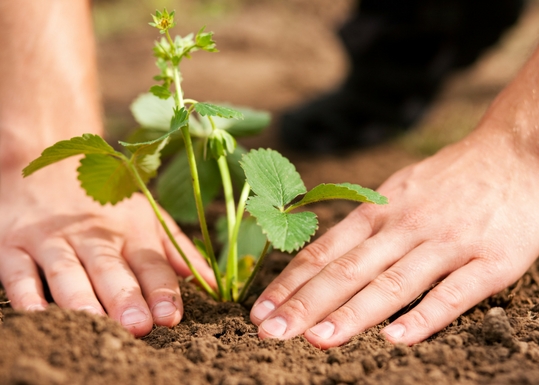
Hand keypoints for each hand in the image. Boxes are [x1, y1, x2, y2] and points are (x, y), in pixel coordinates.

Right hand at [0, 159, 214, 336]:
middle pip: (111, 268)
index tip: (172, 316)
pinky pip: (18, 271)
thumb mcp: (148, 216)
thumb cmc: (108, 201)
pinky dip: (25, 292)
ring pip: (67, 270)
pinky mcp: (14, 244)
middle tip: (139, 326)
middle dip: (126, 297)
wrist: (51, 161)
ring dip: (82, 298)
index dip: (162, 290)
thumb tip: (211, 282)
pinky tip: (35, 313)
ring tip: (96, 323)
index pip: (150, 263)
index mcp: (131, 230)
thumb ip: (177, 250)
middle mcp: (94, 234)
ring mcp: (53, 238)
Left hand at [250, 123, 538, 346]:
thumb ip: (364, 226)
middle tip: (270, 333)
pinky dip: (424, 317)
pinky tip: (396, 339)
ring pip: (392, 283)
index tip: (260, 311)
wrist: (514, 152)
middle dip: (305, 304)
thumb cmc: (448, 179)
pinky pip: (454, 293)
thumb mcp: (397, 191)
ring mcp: (446, 243)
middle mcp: (405, 226)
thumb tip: (322, 259)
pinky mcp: (489, 260)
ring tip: (318, 340)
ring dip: (352, 313)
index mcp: (379, 211)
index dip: (289, 283)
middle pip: (347, 270)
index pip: (324, 251)